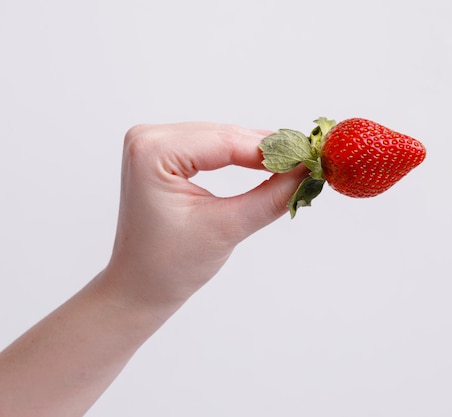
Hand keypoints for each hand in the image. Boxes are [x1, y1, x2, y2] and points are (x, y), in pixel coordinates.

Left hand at [101, 122, 306, 312]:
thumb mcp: (226, 228)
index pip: (226, 141)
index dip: (273, 151)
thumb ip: (271, 197)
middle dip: (269, 151)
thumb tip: (308, 171)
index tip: (311, 158)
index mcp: (153, 151)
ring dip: (258, 153)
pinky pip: (212, 146)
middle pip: (225, 135)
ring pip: (223, 138)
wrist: (139, 286)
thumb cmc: (170, 265)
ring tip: (296, 165)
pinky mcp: (164, 153)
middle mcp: (149, 137)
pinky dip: (241, 157)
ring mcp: (154, 142)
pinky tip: (268, 165)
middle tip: (311, 161)